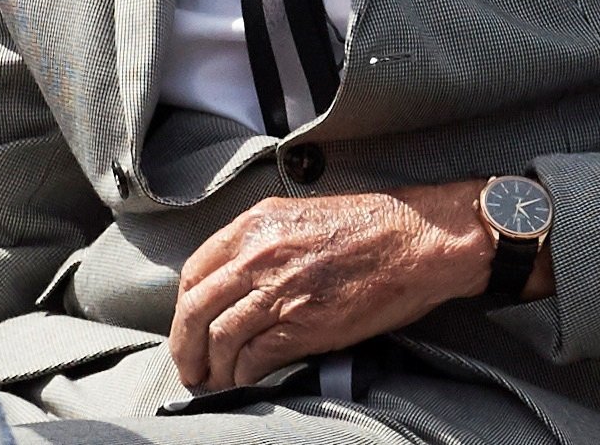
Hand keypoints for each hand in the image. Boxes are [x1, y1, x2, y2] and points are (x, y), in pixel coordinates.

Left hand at [169, 183, 502, 392]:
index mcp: (253, 225)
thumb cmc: (367, 227)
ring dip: (211, 366)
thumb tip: (237, 279)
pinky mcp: (305, 323)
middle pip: (196, 307)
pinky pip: (256, 356)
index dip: (184, 306)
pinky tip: (243, 381)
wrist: (415, 239)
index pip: (194, 271)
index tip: (187, 325)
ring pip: (221, 335)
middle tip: (188, 366)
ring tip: (212, 381)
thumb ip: (261, 243)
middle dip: (184, 343)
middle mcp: (257, 255)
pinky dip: (243, 374)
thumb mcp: (298, 218)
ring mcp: (280, 290)